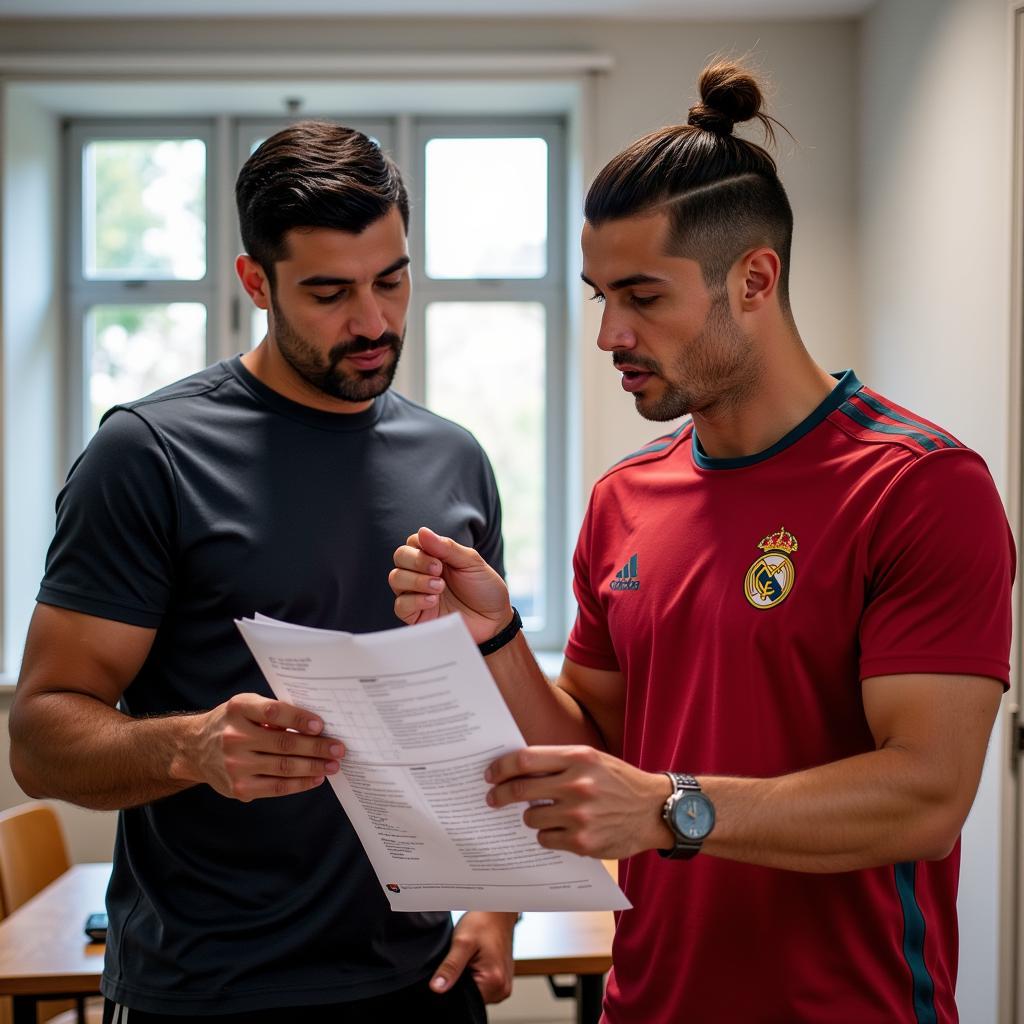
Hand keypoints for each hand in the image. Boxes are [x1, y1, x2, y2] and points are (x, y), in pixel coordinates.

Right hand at [177, 693, 344, 800]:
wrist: (195, 749)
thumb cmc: (231, 723)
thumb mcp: (245, 706)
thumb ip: (272, 712)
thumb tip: (313, 724)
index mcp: (238, 709)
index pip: (273, 712)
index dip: (299, 719)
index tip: (321, 725)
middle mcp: (234, 737)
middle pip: (284, 744)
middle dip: (316, 747)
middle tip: (338, 749)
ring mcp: (236, 765)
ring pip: (283, 768)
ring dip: (313, 767)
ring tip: (332, 765)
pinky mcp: (239, 788)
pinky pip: (276, 787)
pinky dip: (299, 783)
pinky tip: (315, 778)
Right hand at [390, 526, 511, 643]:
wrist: (495, 621)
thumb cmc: (485, 589)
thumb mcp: (472, 563)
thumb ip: (447, 547)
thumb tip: (422, 531)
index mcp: (435, 557)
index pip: (412, 543)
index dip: (420, 546)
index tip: (439, 558)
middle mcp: (422, 573)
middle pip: (400, 557)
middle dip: (416, 561)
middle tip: (438, 570)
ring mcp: (417, 594)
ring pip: (396, 579)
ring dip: (416, 580)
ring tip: (440, 587)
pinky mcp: (417, 615)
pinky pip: (400, 605)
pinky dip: (414, 600)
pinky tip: (433, 601)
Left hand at [430, 911, 515, 1002]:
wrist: (498, 911)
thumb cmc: (483, 922)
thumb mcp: (462, 942)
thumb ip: (449, 967)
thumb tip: (436, 988)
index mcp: (495, 981)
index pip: (465, 1000)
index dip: (454, 985)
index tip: (457, 966)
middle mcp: (502, 988)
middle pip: (472, 997)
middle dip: (462, 980)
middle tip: (465, 958)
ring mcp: (504, 985)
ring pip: (477, 992)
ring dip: (470, 977)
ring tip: (472, 957)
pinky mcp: (502, 980)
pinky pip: (484, 986)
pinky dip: (477, 975)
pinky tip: (477, 960)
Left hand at [485, 746, 672, 859]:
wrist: (654, 811)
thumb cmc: (619, 782)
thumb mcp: (592, 759)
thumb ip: (559, 762)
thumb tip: (518, 768)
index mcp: (578, 758)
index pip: (525, 760)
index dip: (501, 767)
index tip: (490, 774)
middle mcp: (577, 785)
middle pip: (520, 790)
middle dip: (500, 795)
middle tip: (493, 798)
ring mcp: (580, 816)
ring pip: (531, 819)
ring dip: (532, 817)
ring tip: (546, 814)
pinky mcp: (583, 843)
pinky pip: (546, 840)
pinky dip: (548, 835)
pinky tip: (562, 829)